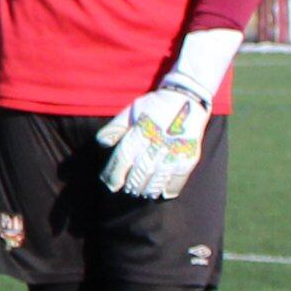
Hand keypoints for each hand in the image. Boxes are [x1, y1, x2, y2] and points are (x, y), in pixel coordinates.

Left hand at [94, 83, 210, 200]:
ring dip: (148, 190)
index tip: (111, 185)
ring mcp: (173, 153)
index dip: (114, 175)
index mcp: (139, 134)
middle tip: (129, 189)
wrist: (187, 98)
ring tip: (143, 192)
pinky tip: (163, 192)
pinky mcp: (188, 157)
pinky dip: (169, 189)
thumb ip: (115, 128)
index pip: (122, 160)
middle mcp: (155, 145)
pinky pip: (178, 179)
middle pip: (138, 174)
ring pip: (156, 180)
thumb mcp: (131, 111)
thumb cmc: (155, 106)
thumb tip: (101, 143)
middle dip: (131, 185)